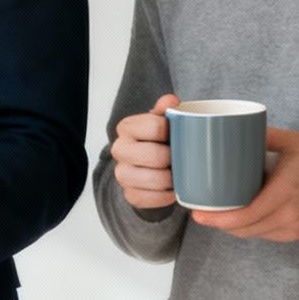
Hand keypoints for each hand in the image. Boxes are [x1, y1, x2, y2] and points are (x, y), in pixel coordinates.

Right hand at [110, 93, 178, 209]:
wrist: (146, 166)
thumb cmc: (158, 140)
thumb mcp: (162, 122)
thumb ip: (166, 109)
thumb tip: (172, 100)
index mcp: (127, 127)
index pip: (155, 126)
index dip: (172, 132)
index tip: (177, 135)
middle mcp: (119, 149)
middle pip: (156, 155)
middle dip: (173, 159)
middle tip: (179, 158)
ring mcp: (121, 173)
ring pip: (153, 179)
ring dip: (170, 179)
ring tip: (176, 175)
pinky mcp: (128, 193)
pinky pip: (150, 199)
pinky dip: (165, 196)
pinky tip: (171, 190)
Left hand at [190, 127, 298, 241]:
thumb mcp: (292, 141)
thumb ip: (263, 135)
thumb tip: (232, 127)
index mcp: (285, 191)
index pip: (246, 215)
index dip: (219, 219)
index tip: (198, 214)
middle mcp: (289, 214)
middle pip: (244, 228)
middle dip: (218, 224)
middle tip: (199, 214)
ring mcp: (293, 226)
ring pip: (253, 234)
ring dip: (231, 228)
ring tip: (214, 216)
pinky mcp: (296, 233)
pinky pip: (265, 235)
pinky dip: (248, 229)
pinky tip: (237, 220)